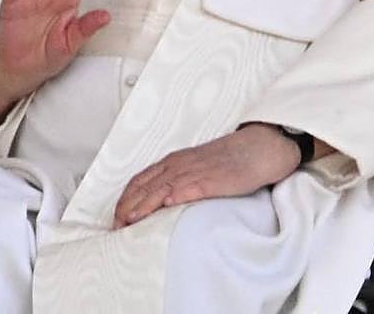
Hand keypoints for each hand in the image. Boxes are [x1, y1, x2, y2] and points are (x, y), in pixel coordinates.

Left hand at [111, 123, 300, 228]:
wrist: (257, 148)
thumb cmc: (228, 160)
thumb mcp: (195, 168)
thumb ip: (178, 182)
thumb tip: (160, 203)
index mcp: (173, 163)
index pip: (140, 181)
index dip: (125, 199)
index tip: (115, 218)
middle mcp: (179, 165)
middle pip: (145, 186)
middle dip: (128, 207)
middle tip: (116, 226)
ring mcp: (196, 170)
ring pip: (163, 188)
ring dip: (145, 205)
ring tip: (131, 221)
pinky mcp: (214, 178)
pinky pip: (192, 186)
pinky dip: (177, 194)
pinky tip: (167, 204)